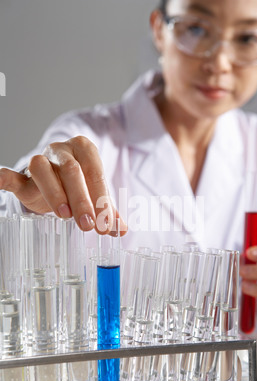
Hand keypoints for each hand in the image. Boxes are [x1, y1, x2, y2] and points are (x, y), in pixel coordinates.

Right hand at [0, 135, 126, 235]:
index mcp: (85, 150)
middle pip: (71, 170)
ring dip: (54, 192)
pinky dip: (5, 178)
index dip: (101, 198)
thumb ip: (108, 211)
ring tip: (64, 215)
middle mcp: (62, 150)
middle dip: (81, 199)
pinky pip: (11, 175)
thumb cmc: (79, 184)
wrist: (55, 177)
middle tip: (88, 225)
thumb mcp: (95, 195)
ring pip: (42, 169)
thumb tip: (121, 230)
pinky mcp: (22, 176)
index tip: (105, 223)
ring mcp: (41, 160)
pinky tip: (0, 180)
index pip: (95, 173)